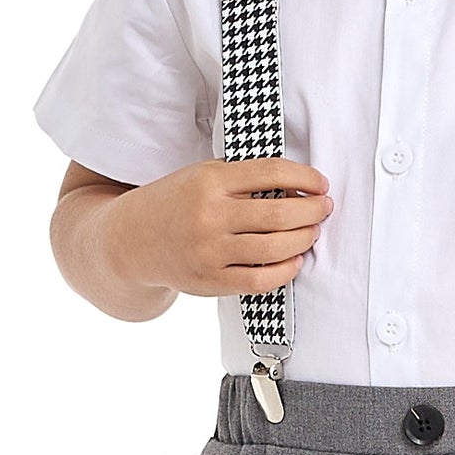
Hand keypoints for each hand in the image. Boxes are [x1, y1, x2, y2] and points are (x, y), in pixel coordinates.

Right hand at [104, 156, 332, 299]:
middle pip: (280, 214)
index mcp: (209, 181)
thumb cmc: (175, 203)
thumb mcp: (201, 176)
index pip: (272, 173)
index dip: (305, 178)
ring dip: (304, 239)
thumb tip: (298, 190)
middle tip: (323, 209)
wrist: (130, 240)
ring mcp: (210, 252)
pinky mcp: (211, 281)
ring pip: (275, 248)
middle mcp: (210, 216)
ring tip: (311, 232)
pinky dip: (286, 270)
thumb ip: (243, 179)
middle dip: (313, 211)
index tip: (321, 184)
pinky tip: (294, 260)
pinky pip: (261, 280)